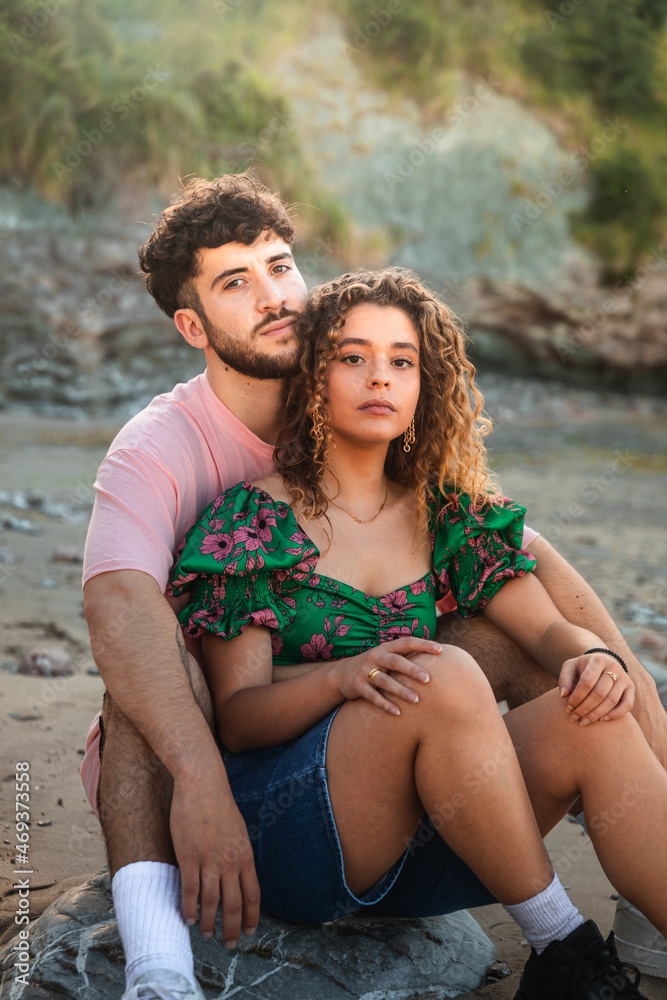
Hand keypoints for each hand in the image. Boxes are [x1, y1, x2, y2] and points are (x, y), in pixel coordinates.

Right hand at [170, 766, 259, 948]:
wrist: (202, 784)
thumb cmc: (219, 805)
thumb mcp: (238, 830)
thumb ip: (239, 854)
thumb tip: (239, 874)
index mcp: (244, 855)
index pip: (252, 895)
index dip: (250, 916)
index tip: (248, 931)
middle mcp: (230, 861)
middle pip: (233, 905)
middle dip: (231, 928)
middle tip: (228, 944)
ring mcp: (209, 860)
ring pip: (211, 902)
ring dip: (209, 922)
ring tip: (207, 934)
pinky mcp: (189, 857)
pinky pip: (190, 890)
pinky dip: (189, 908)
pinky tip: (188, 918)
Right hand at [329, 637, 440, 714]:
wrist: (341, 674)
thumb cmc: (374, 666)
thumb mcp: (386, 657)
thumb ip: (405, 656)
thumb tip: (437, 655)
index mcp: (385, 647)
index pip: (406, 642)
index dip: (423, 645)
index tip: (440, 650)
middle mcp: (375, 657)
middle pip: (395, 661)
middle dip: (412, 669)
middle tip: (428, 679)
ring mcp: (365, 671)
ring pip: (385, 681)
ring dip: (400, 691)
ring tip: (416, 700)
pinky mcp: (358, 686)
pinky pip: (372, 696)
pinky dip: (385, 704)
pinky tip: (397, 712)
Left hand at [559, 651, 634, 724]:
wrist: (603, 662)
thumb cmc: (583, 667)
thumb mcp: (570, 667)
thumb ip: (565, 679)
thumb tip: (563, 695)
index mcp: (598, 659)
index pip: (587, 682)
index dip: (576, 698)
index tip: (568, 708)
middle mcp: (614, 667)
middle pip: (599, 693)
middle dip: (585, 708)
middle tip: (574, 717)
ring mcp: (625, 678)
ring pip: (612, 700)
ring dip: (596, 714)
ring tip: (584, 721)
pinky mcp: (631, 688)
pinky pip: (627, 705)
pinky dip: (615, 714)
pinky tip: (602, 719)